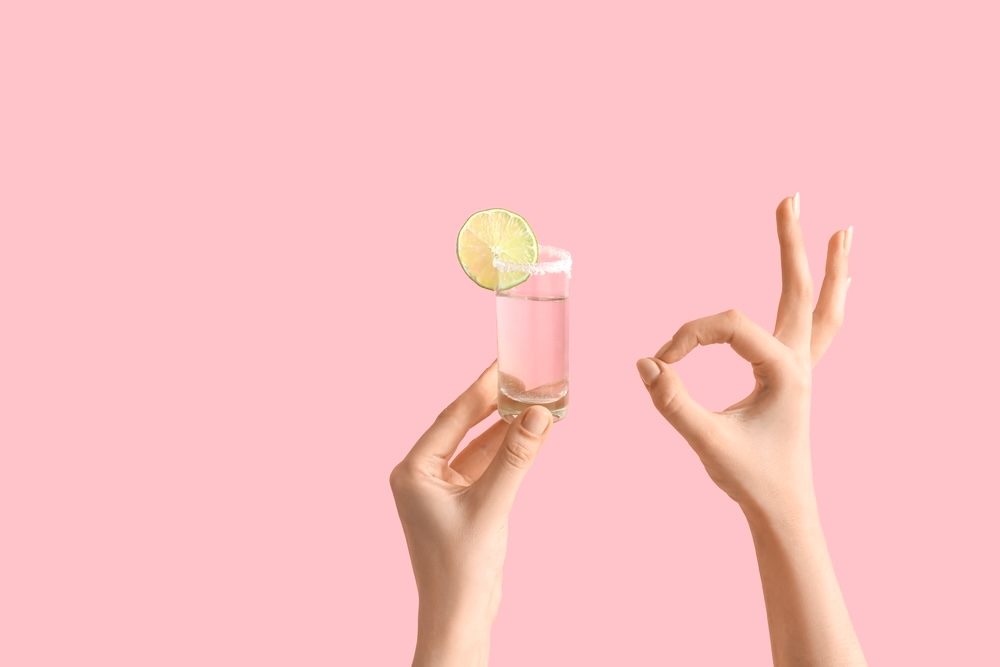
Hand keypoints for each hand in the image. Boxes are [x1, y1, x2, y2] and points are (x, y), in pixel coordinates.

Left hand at [390, 361, 552, 666]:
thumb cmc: (461, 567)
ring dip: (509, 428)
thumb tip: (539, 414)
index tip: (505, 362)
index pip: (453, 417)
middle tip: (527, 376)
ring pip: (481, 446)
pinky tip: (534, 434)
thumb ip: (516, 457)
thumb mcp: (491, 505)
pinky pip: (489, 466)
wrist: (459, 616)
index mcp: (413, 470)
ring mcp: (443, 489)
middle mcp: (424, 475)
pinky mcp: (464, 503)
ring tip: (539, 401)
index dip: (482, 389)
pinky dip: (511, 452)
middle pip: (466, 427)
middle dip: (498, 405)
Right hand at [635, 193, 850, 521]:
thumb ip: (674, 402)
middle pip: (801, 290)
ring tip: (844, 231)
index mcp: (785, 372)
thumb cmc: (750, 477)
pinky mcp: (797, 377)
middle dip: (794, 243)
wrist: (784, 509)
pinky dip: (829, 299)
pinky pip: (820, 328)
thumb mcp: (707, 442)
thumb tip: (645, 362)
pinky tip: (834, 284)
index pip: (727, 326)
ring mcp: (804, 368)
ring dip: (832, 268)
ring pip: (823, 307)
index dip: (687, 337)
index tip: (660, 364)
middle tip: (791, 196)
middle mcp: (800, 363)